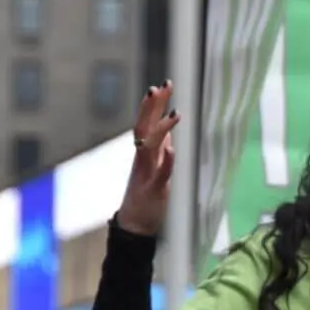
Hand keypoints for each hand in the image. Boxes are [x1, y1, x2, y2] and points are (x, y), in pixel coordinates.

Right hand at [117, 82, 181, 236]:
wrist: (134, 224)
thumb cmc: (145, 195)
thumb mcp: (155, 165)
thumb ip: (159, 146)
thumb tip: (166, 127)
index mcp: (144, 152)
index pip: (147, 122)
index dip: (154, 104)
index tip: (164, 85)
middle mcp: (143, 159)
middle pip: (145, 127)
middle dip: (153, 107)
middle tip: (161, 86)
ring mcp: (146, 173)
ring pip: (151, 146)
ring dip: (161, 129)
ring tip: (174, 113)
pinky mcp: (153, 189)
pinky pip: (160, 174)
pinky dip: (166, 161)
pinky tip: (172, 149)